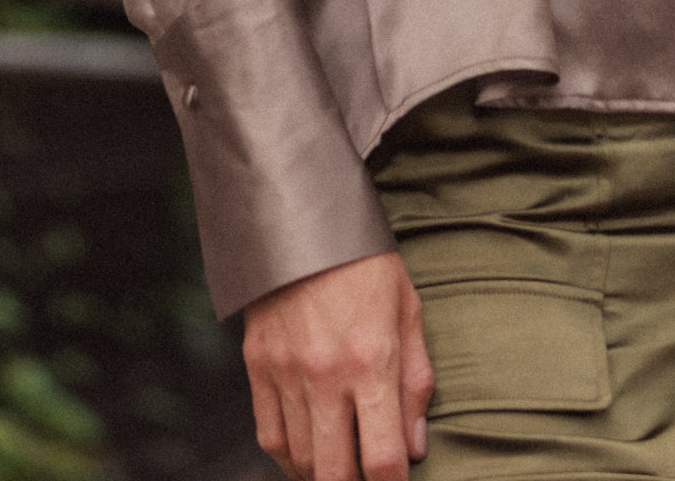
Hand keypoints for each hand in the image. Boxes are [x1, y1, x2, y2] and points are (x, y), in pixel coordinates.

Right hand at [242, 251, 434, 480]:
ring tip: (341, 465)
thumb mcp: (408, 310)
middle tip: (367, 476)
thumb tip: (416, 445)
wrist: (304, 220)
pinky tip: (306, 453)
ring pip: (300, 460)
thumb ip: (416, 381)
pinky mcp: (258, 365)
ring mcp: (286, 373)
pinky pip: (269, 436)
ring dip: (322, 473)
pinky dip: (288, 456)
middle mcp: (326, 374)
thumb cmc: (366, 263)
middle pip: (335, 473)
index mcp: (372, 360)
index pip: (381, 458)